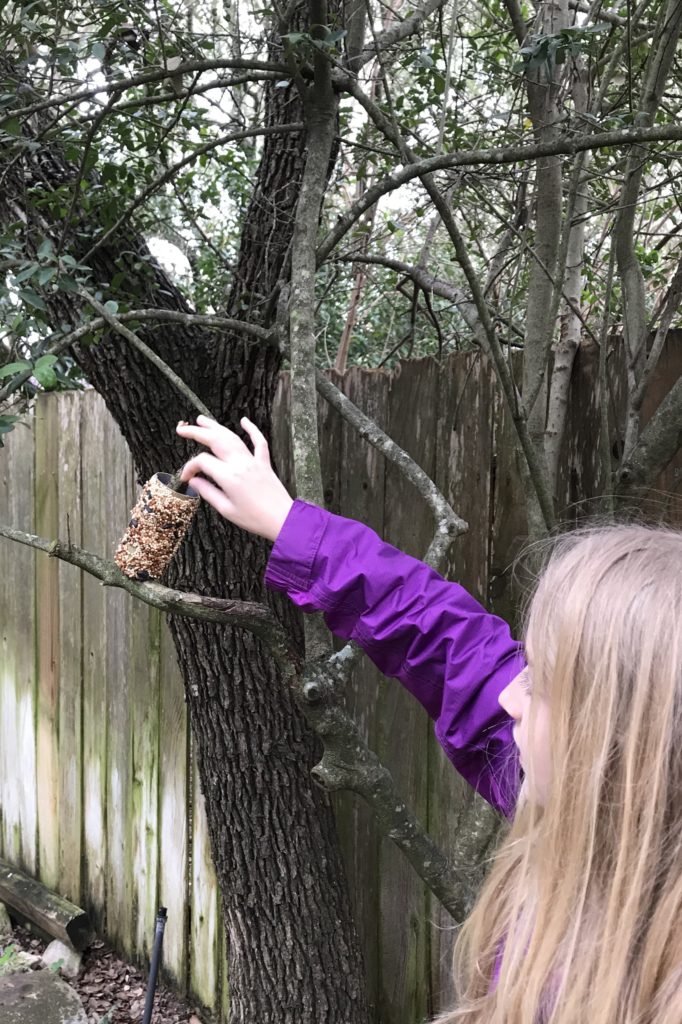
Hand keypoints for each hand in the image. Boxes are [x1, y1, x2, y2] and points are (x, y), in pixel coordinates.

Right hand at [176, 415, 293, 541]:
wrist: (282, 520)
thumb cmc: (254, 519)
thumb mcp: (226, 510)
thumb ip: (208, 492)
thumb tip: (193, 482)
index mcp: (229, 476)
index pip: (202, 462)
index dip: (190, 467)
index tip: (186, 477)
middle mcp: (240, 464)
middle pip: (215, 440)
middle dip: (196, 432)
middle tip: (183, 430)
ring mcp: (253, 461)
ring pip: (232, 437)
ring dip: (216, 426)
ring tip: (201, 420)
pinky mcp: (264, 463)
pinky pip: (259, 442)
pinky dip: (252, 429)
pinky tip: (244, 420)